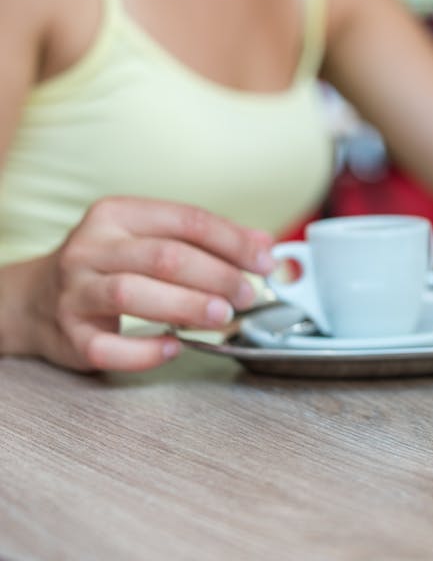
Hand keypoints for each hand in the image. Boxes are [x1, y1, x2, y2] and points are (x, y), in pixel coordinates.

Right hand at [21, 196, 274, 371]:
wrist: (34, 298)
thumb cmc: (109, 266)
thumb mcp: (153, 238)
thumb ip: (207, 240)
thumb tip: (263, 245)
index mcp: (118, 215)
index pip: (187, 220)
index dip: (233, 242)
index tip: (265, 262)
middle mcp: (91, 247)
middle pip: (165, 257)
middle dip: (217, 277)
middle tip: (246, 296)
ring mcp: (75, 291)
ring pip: (133, 293)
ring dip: (187, 306)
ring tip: (222, 317)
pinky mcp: (68, 333)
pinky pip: (107, 346)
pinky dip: (145, 351)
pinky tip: (174, 348)